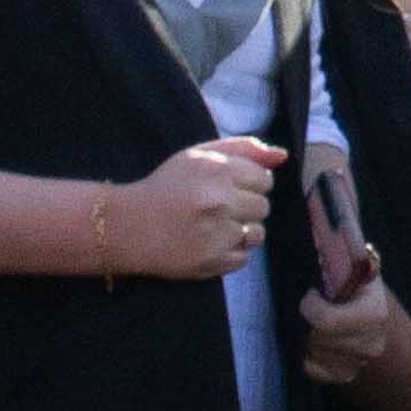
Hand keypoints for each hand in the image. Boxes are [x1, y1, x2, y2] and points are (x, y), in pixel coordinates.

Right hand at [117, 138, 278, 283]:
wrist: (128, 226)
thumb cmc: (167, 187)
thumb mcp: (199, 156)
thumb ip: (243, 149)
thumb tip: (282, 156)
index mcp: (218, 170)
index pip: (265, 179)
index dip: (249, 184)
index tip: (228, 188)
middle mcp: (219, 201)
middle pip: (263, 206)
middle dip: (245, 207)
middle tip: (217, 208)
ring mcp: (216, 233)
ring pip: (257, 234)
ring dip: (240, 231)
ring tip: (213, 227)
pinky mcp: (211, 261)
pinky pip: (243, 258)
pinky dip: (229, 253)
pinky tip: (207, 243)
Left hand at [297, 258, 409, 395]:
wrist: (394, 342)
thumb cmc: (373, 300)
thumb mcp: (368, 279)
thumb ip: (354, 261)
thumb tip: (340, 220)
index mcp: (374, 314)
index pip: (325, 321)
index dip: (311, 306)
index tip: (314, 294)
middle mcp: (369, 344)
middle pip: (316, 337)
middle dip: (309, 322)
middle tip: (317, 309)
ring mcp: (357, 365)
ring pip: (311, 352)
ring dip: (309, 337)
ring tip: (322, 325)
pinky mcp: (344, 379)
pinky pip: (311, 368)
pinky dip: (311, 357)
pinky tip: (323, 344)